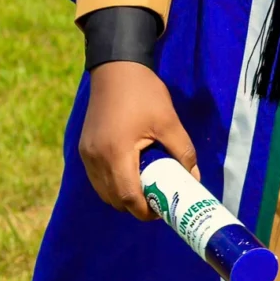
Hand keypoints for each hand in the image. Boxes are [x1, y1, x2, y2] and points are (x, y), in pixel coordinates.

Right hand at [79, 61, 198, 219]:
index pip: (127, 197)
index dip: (145, 211)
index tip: (162, 211)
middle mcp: (95, 158)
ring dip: (122, 196)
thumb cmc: (143, 93)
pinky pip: (97, 178)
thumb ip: (183, 152)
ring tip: (146, 187)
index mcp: (116, 153)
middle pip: (113, 199)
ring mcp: (87, 154)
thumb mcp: (169, 122)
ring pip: (103, 191)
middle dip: (135, 206)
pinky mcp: (84, 148)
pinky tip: (131, 173)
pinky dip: (112, 183)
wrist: (115, 69)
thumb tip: (194, 178)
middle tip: (157, 200)